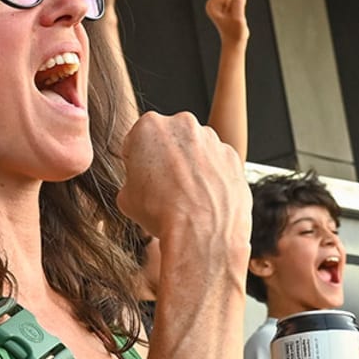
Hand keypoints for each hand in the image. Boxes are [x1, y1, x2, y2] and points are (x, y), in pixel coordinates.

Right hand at [117, 111, 248, 266]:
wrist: (201, 234)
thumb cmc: (162, 213)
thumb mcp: (126, 198)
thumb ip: (132, 180)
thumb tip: (140, 184)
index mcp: (149, 127)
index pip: (136, 140)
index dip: (136, 162)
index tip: (140, 176)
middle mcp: (183, 124)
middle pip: (169, 140)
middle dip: (166, 158)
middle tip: (162, 187)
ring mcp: (211, 139)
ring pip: (195, 150)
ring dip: (189, 166)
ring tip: (185, 197)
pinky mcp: (232, 156)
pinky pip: (216, 164)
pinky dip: (211, 177)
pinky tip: (204, 198)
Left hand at [203, 0, 248, 46]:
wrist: (235, 41)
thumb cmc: (235, 32)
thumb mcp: (238, 20)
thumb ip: (239, 6)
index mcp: (211, 5)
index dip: (235, 2)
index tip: (231, 15)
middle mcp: (212, 2)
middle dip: (236, 2)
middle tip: (233, 16)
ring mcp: (219, 3)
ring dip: (239, 4)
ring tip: (234, 16)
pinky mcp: (226, 3)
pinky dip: (240, 4)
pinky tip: (236, 14)